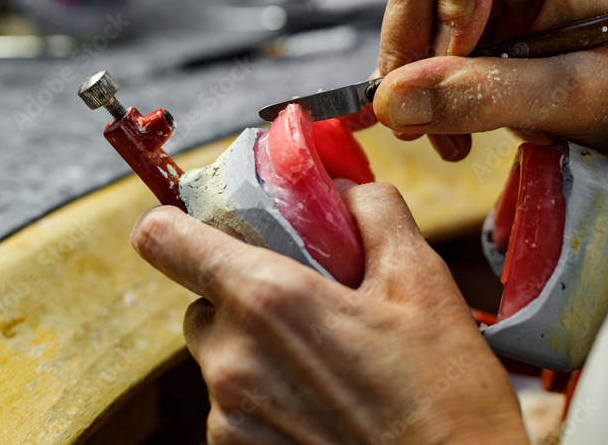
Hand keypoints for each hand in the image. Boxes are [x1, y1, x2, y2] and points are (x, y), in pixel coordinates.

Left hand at [131, 183, 529, 444]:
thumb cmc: (442, 394)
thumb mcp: (421, 280)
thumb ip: (372, 211)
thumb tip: (341, 190)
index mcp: (267, 299)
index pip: (164, 239)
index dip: (176, 224)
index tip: (202, 226)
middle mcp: (232, 359)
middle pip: (201, 302)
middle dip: (242, 297)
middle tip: (304, 305)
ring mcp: (228, 417)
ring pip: (219, 358)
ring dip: (255, 352)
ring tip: (324, 364)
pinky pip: (231, 408)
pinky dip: (264, 400)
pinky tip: (319, 405)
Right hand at [376, 0, 607, 158]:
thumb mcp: (564, 97)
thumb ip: (484, 95)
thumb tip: (393, 102)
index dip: (447, 1)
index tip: (464, 61)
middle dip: (416, 55)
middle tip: (431, 118)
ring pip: (407, 10)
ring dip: (414, 80)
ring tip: (448, 133)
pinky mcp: (464, 6)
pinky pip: (415, 34)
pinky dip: (419, 84)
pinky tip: (446, 118)